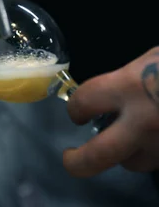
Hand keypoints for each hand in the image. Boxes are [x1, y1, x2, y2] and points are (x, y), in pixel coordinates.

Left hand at [65, 47, 158, 176]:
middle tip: (70, 158)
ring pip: (133, 163)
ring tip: (127, 140)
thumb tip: (113, 92)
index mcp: (128, 87)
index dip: (76, 108)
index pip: (84, 102)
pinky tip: (156, 137)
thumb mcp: (153, 59)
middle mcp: (141, 121)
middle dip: (77, 161)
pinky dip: (154, 152)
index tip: (77, 112)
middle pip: (97, 156)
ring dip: (125, 153)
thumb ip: (128, 78)